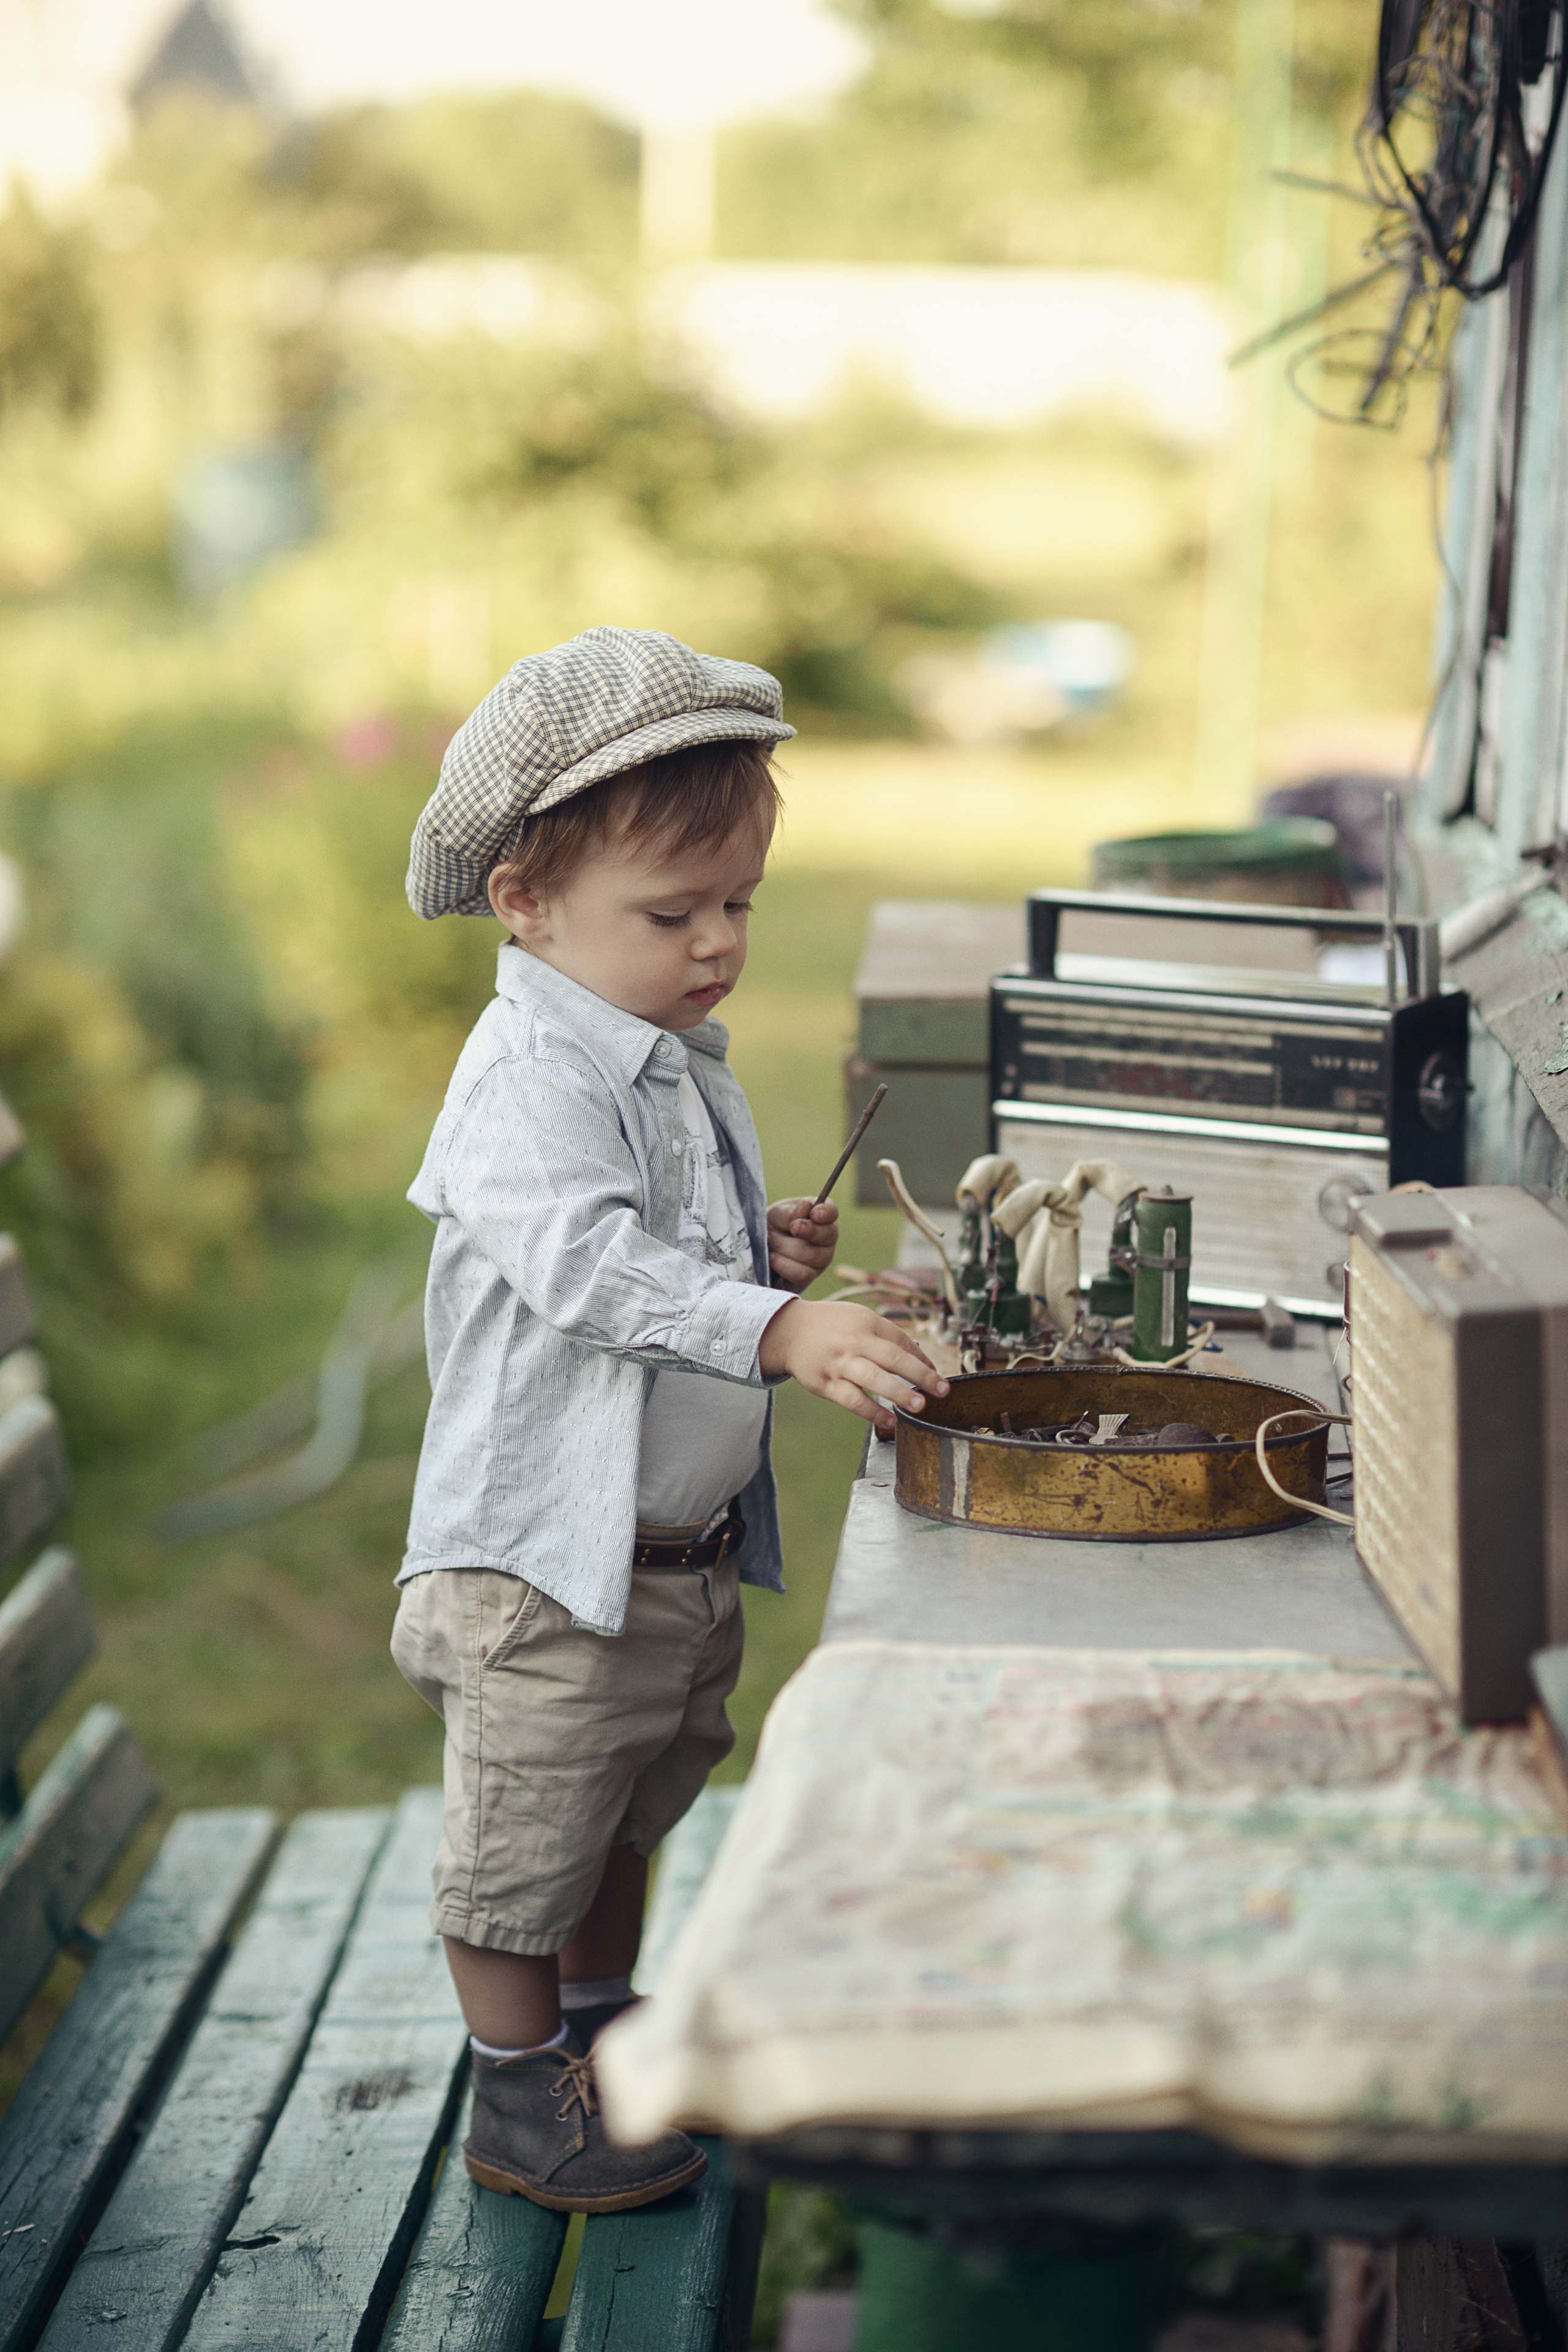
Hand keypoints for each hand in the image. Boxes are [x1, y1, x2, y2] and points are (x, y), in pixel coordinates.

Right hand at [758, 1298, 948, 1435]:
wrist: (788, 1330)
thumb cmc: (831, 1326)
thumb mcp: (859, 1319)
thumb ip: (888, 1337)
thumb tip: (922, 1359)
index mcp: (866, 1322)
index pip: (901, 1341)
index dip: (923, 1360)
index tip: (939, 1377)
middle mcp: (853, 1341)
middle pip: (892, 1357)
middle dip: (920, 1375)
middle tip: (941, 1390)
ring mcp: (839, 1363)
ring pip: (872, 1378)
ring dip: (897, 1393)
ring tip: (918, 1406)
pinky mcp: (825, 1383)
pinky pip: (851, 1400)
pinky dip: (871, 1412)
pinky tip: (888, 1421)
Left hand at [766, 1197, 837, 1293]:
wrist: (762, 1247)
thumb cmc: (775, 1225)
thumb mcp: (778, 1214)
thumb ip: (791, 1212)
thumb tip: (805, 1207)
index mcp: (822, 1215)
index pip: (832, 1212)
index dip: (826, 1213)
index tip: (814, 1213)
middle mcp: (827, 1238)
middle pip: (826, 1236)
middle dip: (805, 1230)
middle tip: (790, 1227)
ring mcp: (821, 1259)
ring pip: (811, 1255)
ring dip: (786, 1247)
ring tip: (771, 1240)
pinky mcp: (810, 1276)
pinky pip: (802, 1274)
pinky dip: (783, 1265)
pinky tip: (772, 1257)